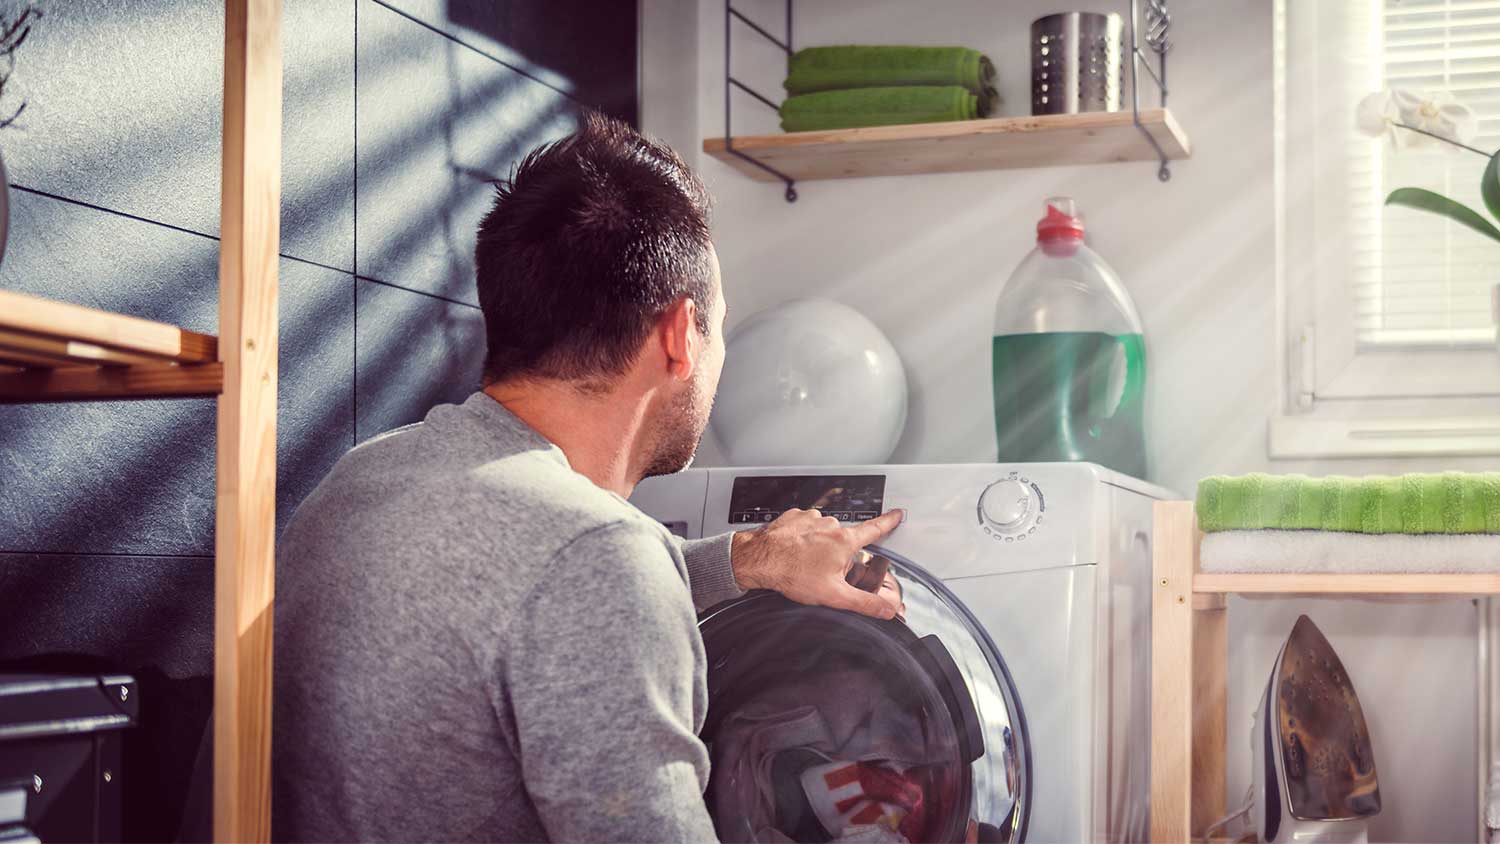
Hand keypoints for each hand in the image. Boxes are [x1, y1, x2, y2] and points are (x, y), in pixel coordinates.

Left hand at [729, 508, 905, 619]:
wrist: (758, 560)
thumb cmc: (792, 574)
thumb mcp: (834, 596)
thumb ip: (864, 603)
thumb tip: (886, 610)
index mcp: (843, 541)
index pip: (874, 530)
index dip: (888, 522)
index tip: (897, 514)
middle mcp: (830, 524)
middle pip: (842, 540)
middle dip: (836, 555)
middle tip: (821, 571)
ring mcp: (810, 518)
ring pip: (822, 534)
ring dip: (816, 546)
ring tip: (803, 563)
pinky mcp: (793, 516)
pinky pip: (804, 527)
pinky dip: (801, 538)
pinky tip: (793, 552)